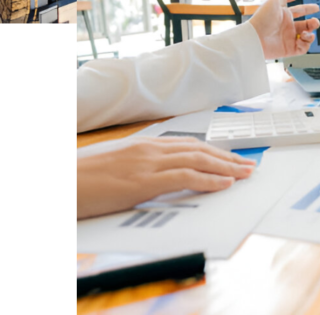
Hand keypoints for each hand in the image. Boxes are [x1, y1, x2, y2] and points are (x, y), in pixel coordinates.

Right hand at [78, 137, 255, 219]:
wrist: (61, 183)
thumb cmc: (84, 178)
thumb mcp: (119, 165)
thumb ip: (142, 165)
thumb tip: (161, 174)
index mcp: (146, 144)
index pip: (190, 145)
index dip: (214, 151)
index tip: (232, 157)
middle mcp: (152, 149)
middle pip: (200, 150)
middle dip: (228, 158)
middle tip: (249, 165)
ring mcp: (149, 163)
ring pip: (198, 160)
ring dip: (226, 167)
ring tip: (245, 173)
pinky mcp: (144, 181)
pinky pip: (185, 177)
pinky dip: (208, 179)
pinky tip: (224, 184)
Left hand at [249, 0, 319, 59]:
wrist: (255, 37)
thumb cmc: (261, 19)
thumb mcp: (273, 1)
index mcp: (285, 15)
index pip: (300, 11)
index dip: (309, 9)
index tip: (316, 8)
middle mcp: (288, 27)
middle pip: (306, 25)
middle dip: (313, 23)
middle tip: (315, 22)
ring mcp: (289, 38)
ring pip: (306, 37)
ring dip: (310, 34)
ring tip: (305, 33)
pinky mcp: (289, 49)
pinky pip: (303, 48)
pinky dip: (305, 44)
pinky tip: (301, 40)